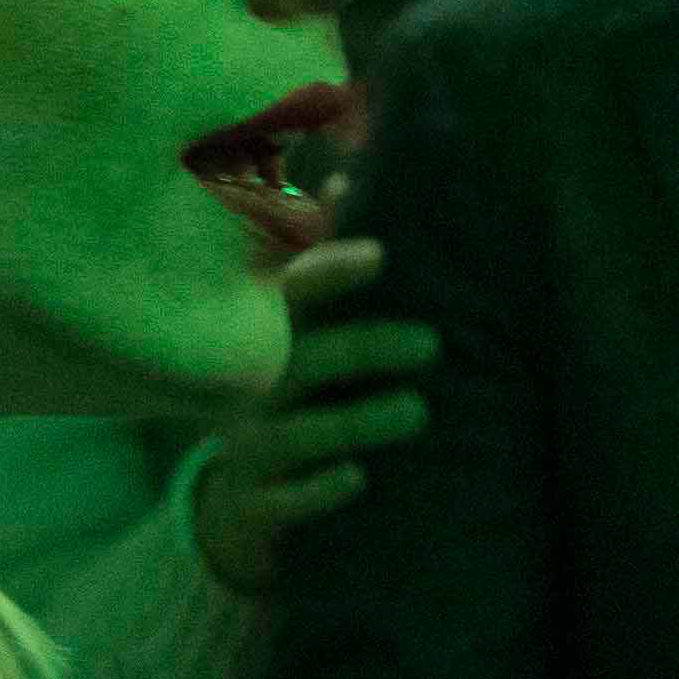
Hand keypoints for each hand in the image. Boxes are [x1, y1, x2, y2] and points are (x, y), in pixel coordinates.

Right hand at [192, 231, 436, 592]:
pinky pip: (282, 502)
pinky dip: (319, 491)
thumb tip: (351, 171)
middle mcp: (250, 390)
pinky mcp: (257, 507)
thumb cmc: (288, 394)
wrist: (245, 503)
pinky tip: (359, 478)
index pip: (290, 296)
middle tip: (433, 343)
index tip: (381, 255)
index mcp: (265, 339)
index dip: (329, 272)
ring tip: (418, 412)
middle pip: (300, 361)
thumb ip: (320, 258)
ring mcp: (250, 451)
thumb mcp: (297, 328)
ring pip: (294, 434)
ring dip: (356, 420)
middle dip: (364, 348)